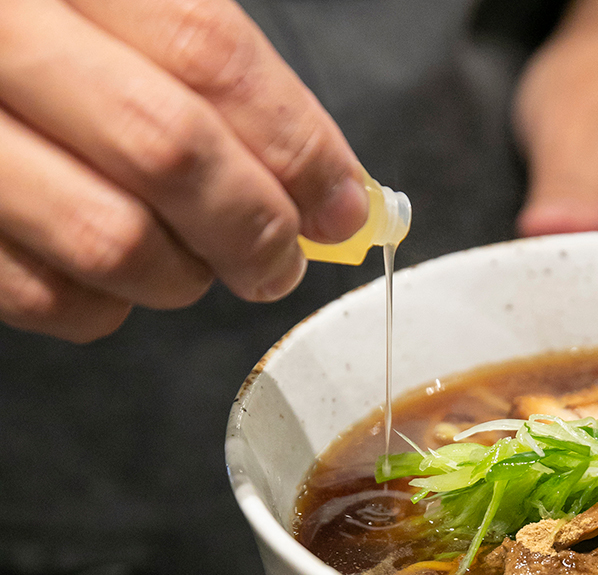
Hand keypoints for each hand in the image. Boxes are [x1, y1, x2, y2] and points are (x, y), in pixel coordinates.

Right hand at [0, 0, 368, 341]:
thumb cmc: (39, 27)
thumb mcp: (113, 4)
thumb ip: (208, 70)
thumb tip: (332, 188)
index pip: (208, 55)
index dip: (298, 146)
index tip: (344, 207)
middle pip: (166, 150)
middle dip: (255, 227)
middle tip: (281, 260)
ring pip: (111, 241)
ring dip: (182, 276)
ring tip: (194, 263)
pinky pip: (46, 298)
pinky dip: (104, 307)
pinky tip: (112, 277)